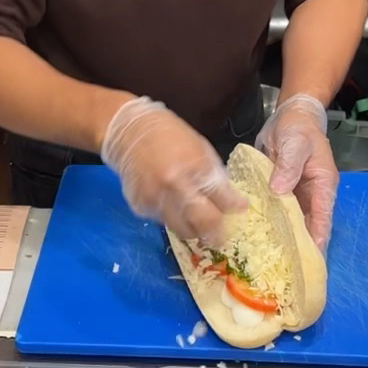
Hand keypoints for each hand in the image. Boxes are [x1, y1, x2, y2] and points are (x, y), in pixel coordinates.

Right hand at [101, 97, 246, 244]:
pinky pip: (162, 222)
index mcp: (194, 167)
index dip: (234, 208)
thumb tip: (233, 202)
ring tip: (197, 222)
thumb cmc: (169, 135)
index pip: (222, 199)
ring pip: (183, 230)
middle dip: (216, 233)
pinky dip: (172, 218)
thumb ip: (215, 176)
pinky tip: (172, 204)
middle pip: (203, 223)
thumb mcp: (200, 148)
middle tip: (221, 235)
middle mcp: (175, 187)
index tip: (239, 210)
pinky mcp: (140, 207)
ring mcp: (155, 199)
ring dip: (194, 229)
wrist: (127, 132)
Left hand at [257, 93, 337, 252]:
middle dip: (300, 247)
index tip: (310, 259)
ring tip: (272, 262)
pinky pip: (279, 213)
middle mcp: (313, 195)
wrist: (291, 116)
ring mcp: (297, 196)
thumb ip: (288, 166)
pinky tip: (259, 240)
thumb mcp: (294, 143)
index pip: (323, 217)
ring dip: (285, 239)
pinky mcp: (282, 194)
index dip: (317, 239)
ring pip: (293, 223)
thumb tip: (279, 191)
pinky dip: (272, 226)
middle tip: (287, 269)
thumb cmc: (298, 128)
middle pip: (310, 226)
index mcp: (323, 185)